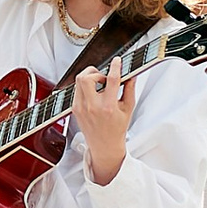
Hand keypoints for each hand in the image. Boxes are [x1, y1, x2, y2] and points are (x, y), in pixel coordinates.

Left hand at [72, 63, 135, 182]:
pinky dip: (85, 87)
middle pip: (86, 77)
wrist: (104, 146)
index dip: (115, 67)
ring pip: (79, 81)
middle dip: (95, 71)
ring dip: (89, 77)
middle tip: (103, 76)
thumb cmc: (117, 129)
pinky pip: (77, 90)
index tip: (117, 61)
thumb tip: (131, 74)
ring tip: (99, 83)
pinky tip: (93, 92)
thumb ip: (130, 89)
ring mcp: (81, 108)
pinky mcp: (75, 109)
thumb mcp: (128, 109)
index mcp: (108, 107)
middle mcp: (92, 107)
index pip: (110, 80)